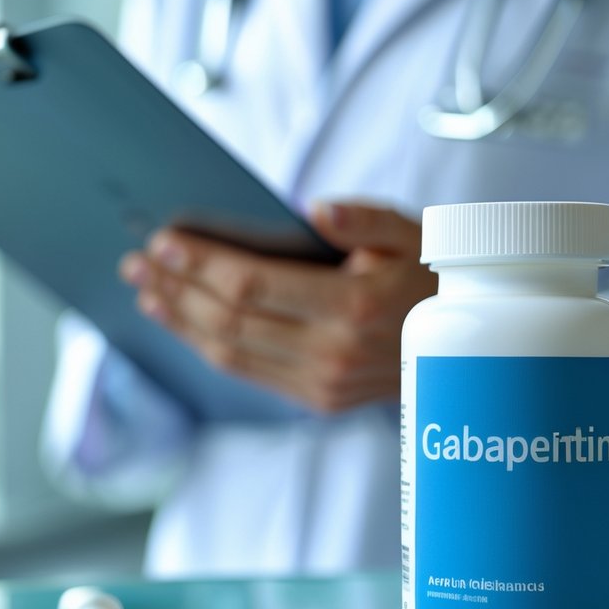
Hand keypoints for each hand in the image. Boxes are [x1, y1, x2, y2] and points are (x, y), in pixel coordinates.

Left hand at [118, 202, 436, 413]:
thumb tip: (313, 208)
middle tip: (137, 262)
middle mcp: (333, 354)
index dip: (200, 264)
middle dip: (176, 287)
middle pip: (228, 320)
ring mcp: (323, 384)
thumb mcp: (416, 234)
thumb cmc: (435, 279)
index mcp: (355, 308)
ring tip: (146, 291)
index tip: (162, 240)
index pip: (252, 286)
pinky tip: (183, 321)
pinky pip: (247, 371)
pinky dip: (205, 345)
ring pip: (228, 352)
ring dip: (179, 320)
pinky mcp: (317, 399)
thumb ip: (364, 219)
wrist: (472, 351)